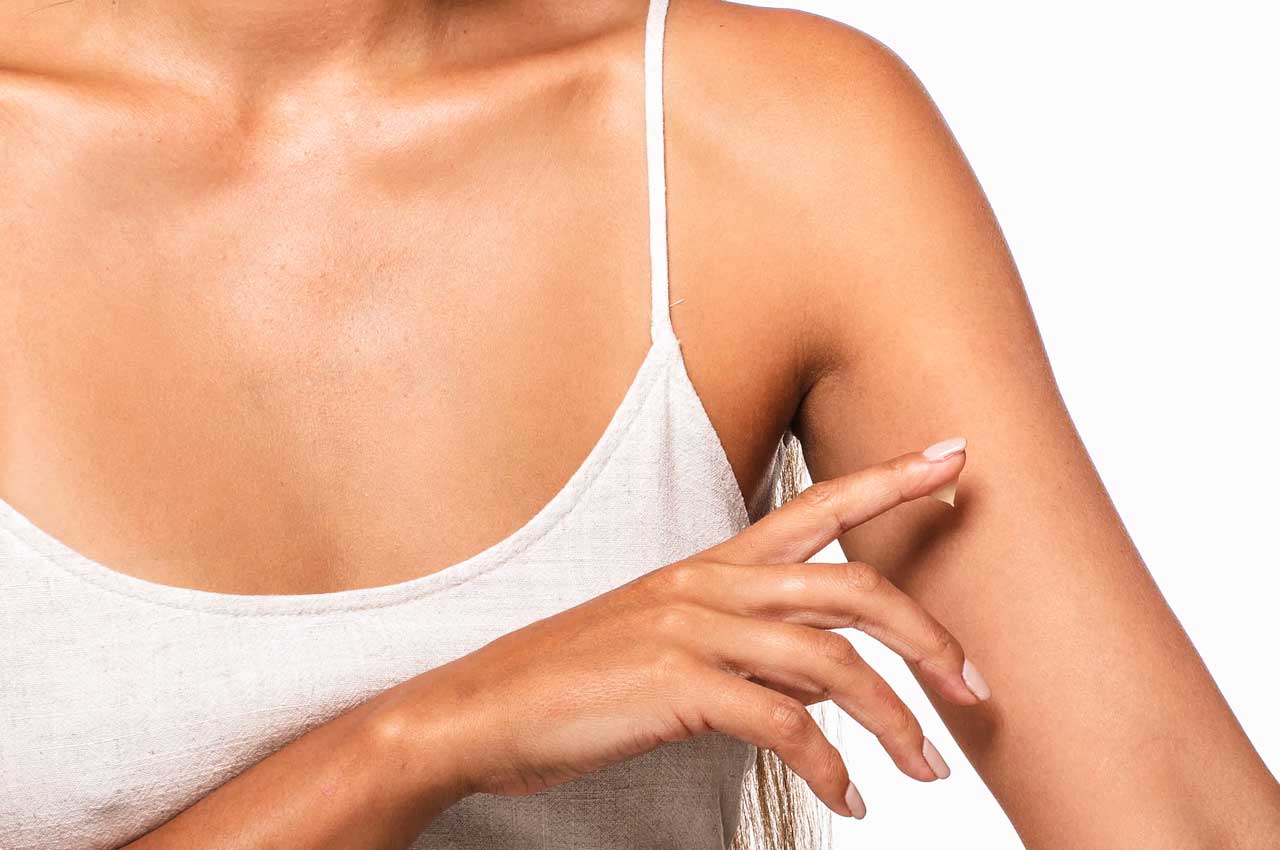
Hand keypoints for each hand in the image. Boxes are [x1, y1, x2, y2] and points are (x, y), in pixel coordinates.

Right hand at [378, 437, 983, 819]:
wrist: (481, 710)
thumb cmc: (576, 679)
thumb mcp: (671, 646)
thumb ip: (754, 649)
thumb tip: (831, 678)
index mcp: (710, 567)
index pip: (816, 509)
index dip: (890, 482)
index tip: (954, 455)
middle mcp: (710, 585)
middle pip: (850, 587)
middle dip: (928, 635)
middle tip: (978, 686)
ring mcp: (692, 632)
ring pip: (831, 662)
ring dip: (895, 721)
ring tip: (928, 770)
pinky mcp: (676, 687)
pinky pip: (784, 725)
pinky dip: (830, 768)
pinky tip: (849, 800)